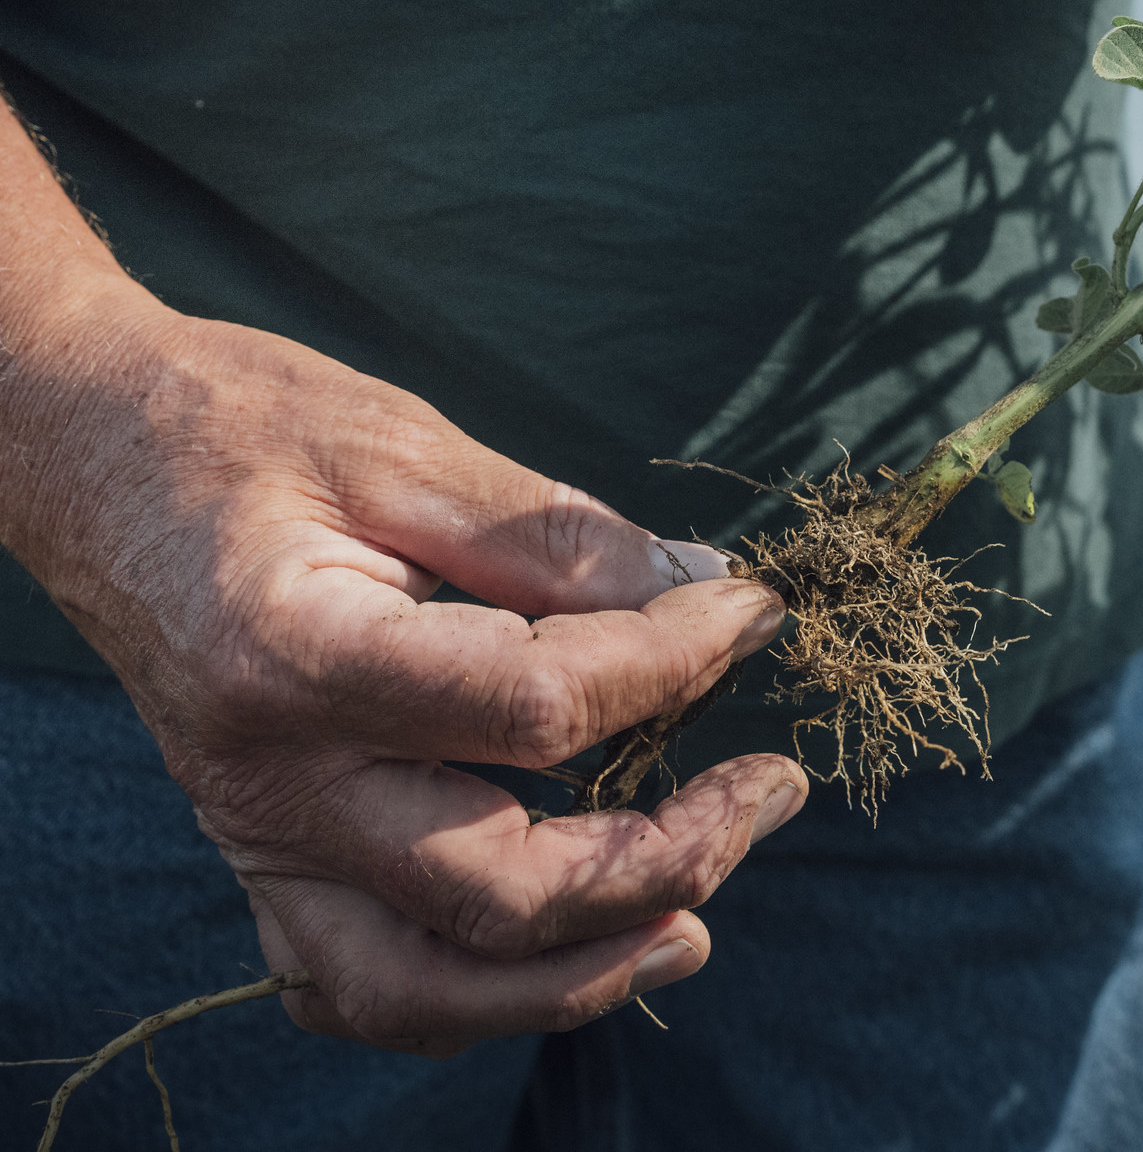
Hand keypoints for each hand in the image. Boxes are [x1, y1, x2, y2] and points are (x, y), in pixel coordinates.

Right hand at [0, 280, 800, 1056]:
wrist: (88, 452)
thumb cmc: (243, 428)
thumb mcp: (408, 447)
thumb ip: (557, 537)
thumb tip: (702, 592)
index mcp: (299, 657)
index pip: (537, 710)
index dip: (673, 663)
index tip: (750, 612)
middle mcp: (271, 780)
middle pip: (495, 891)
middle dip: (665, 857)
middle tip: (769, 790)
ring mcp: (257, 839)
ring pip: (420, 989)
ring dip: (577, 978)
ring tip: (698, 925)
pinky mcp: (262, 857)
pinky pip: (360, 983)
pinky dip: (469, 997)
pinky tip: (563, 957)